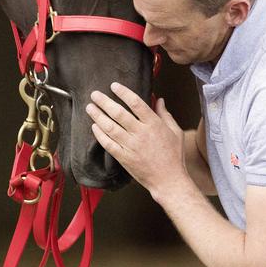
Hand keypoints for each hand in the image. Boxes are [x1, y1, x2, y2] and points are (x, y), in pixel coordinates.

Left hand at [86, 82, 188, 200]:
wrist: (169, 180)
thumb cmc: (174, 156)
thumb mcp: (175, 132)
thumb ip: (165, 114)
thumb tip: (159, 99)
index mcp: (154, 124)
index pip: (136, 103)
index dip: (123, 92)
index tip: (114, 86)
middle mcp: (141, 133)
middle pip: (119, 113)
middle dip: (104, 102)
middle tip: (94, 94)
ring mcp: (131, 146)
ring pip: (110, 127)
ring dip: (98, 116)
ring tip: (89, 108)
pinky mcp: (124, 158)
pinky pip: (108, 144)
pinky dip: (100, 134)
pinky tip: (94, 127)